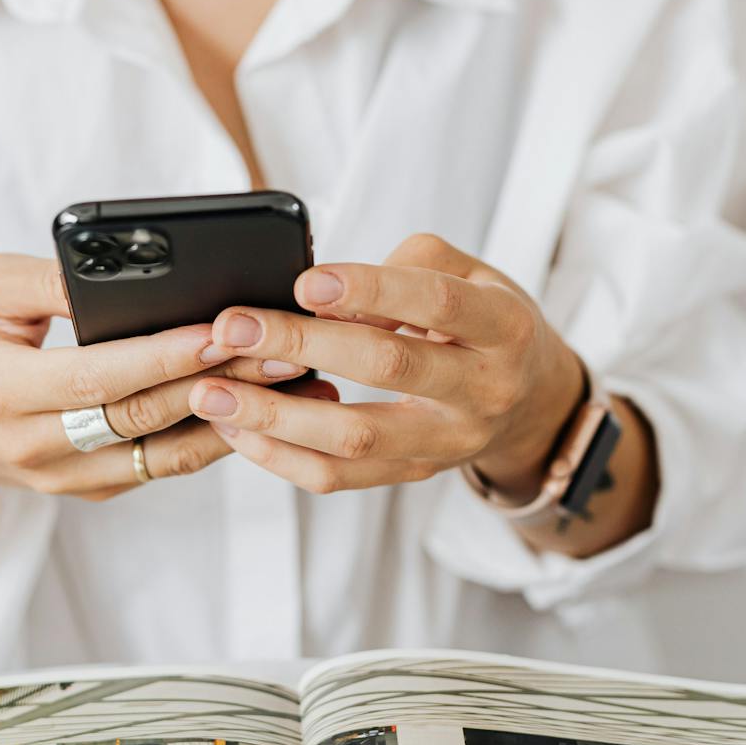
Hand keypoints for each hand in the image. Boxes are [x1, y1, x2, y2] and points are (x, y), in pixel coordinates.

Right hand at [0, 254, 316, 498]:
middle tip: (282, 347)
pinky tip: (261, 406)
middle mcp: (33, 447)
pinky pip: (163, 467)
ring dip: (233, 418)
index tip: (219, 329)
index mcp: (0, 390)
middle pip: (141, 417)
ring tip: (292, 382)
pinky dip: (214, 438)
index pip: (97, 377)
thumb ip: (47, 280)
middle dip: (216, 382)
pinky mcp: (96, 491)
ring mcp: (66, 479)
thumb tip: (115, 271)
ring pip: (163, 453)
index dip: (162, 356)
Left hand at [187, 234, 585, 496]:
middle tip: (234, 327)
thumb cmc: (486, 322)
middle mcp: (482, 391)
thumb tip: (326, 294)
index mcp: (502, 327)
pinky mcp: (413, 474)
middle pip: (388, 367)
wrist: (533, 401)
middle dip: (302, 344)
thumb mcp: (472, 273)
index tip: (304, 280)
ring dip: (274, 416)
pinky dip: (282, 456)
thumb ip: (407, 267)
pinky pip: (340, 477)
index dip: (371, 289)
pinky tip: (237, 430)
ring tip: (213, 393)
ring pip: (356, 438)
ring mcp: (447, 442)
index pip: (437, 303)